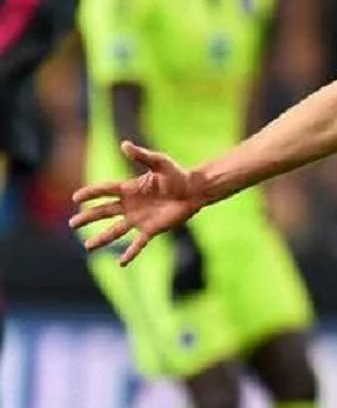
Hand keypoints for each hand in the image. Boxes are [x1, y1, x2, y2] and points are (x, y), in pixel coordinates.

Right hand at [69, 141, 202, 265]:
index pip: (105, 190)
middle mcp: (130, 205)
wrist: (194, 190)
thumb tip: (124, 144)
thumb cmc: (177, 174)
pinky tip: (121, 263)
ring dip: (102, 239)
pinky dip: (130, 253)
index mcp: (129, 188)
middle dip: (88, 218)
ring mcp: (139, 219)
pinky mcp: (151, 229)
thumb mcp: (159, 162)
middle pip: (104, 212)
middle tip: (73, 224)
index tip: (76, 198)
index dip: (90, 194)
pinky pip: (138, 244)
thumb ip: (142, 155)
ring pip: (116, 231)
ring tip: (87, 247)